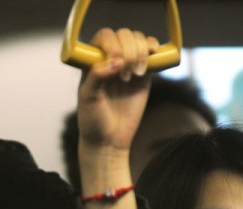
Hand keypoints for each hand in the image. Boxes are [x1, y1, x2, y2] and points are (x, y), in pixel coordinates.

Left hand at [77, 28, 158, 152]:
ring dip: (141, 51)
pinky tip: (153, 56)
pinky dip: (154, 49)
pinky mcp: (144, 75)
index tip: (116, 61)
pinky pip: (151, 53)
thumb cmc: (93, 120)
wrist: (109, 140)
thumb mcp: (88, 98)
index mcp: (93, 61)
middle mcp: (110, 59)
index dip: (113, 43)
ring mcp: (128, 66)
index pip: (105, 36)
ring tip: (136, 74)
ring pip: (138, 40)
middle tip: (125, 77)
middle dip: (129, 50)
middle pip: (124, 35)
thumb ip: (97, 77)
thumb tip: (116, 60)